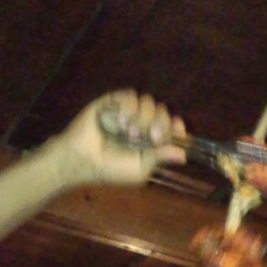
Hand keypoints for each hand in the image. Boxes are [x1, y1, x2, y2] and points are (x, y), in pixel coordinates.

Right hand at [52, 90, 186, 187]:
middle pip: (162, 111)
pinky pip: (129, 95)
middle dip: (161, 123)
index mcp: (149, 140)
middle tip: (151, 137)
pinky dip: (128, 107)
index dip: (176, 126)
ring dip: (143, 117)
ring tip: (128, 133)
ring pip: (148, 101)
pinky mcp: (112, 102)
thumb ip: (160, 159)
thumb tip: (183, 155)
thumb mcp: (139, 170)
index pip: (170, 126)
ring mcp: (127, 111)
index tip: (178, 132)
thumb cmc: (110, 169)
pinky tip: (120, 122)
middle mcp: (141, 123)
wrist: (82, 160)